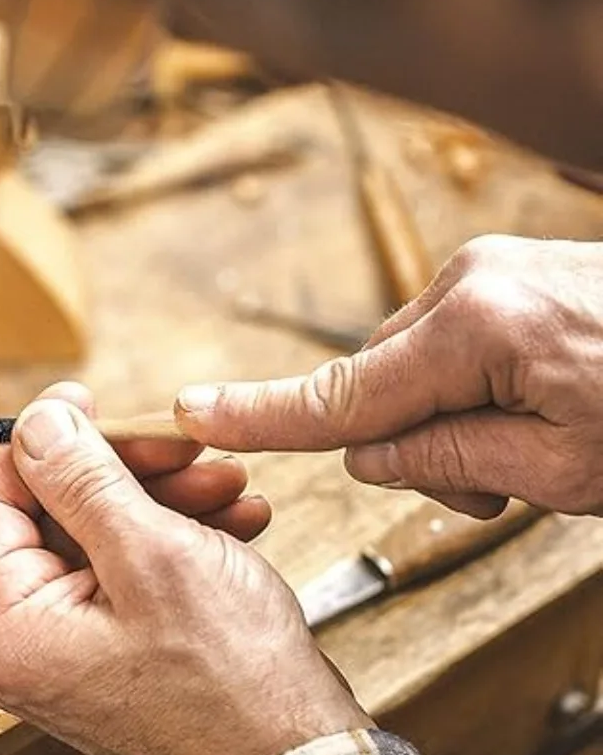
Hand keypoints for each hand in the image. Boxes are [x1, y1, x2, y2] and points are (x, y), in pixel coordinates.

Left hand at [0, 383, 369, 754]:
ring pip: (96, 539)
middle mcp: (22, 645)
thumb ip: (81, 479)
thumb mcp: (154, 553)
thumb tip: (36, 422)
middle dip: (123, 471)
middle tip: (182, 446)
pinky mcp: (107, 650)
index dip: (38, 442)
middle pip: (48, 517)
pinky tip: (231, 519)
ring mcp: (65, 651)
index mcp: (7, 630)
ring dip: (161, 500)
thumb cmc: (231, 676)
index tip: (86, 401)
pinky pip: (123, 574)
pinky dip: (172, 540)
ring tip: (227, 482)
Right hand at [175, 236, 602, 518]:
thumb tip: (371, 455)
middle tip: (494, 482)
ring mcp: (488, 273)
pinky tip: (533, 402)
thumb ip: (444, 462)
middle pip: (376, 388)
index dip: (263, 415)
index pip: (343, 395)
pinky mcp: (506, 277)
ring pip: (410, 371)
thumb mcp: (562, 471)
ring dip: (446, 421)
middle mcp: (469, 286)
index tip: (193, 410)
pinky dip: (470, 388)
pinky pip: (448, 344)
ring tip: (531, 445)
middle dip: (413, 444)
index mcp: (477, 330)